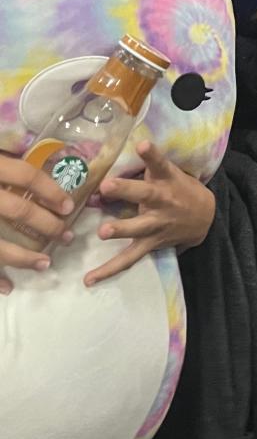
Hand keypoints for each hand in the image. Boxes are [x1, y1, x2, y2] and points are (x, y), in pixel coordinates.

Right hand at [0, 156, 74, 293]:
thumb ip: (1, 152)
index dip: (49, 190)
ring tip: (45, 264)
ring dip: (23, 257)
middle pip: (18, 209)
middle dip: (47, 225)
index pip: (25, 175)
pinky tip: (7, 287)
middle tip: (67, 236)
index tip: (69, 205)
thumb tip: (22, 151)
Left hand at [84, 141, 214, 286]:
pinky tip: (89, 279)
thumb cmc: (180, 188)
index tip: (143, 145)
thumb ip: (142, 172)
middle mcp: (163, 201)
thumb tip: (102, 173)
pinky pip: (129, 258)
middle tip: (106, 186)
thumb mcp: (169, 174)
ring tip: (102, 232)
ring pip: (138, 227)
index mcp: (167, 179)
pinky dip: (109, 269)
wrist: (206, 217)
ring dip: (121, 229)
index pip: (160, 163)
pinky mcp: (151, 243)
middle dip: (125, 190)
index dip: (151, 155)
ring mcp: (157, 224)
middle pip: (145, 195)